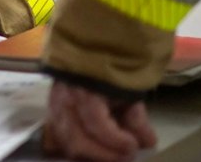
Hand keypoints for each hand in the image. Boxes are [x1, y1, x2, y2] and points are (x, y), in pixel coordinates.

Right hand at [41, 80, 156, 161]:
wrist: (88, 50)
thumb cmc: (110, 71)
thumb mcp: (127, 90)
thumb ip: (136, 116)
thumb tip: (147, 143)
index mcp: (84, 90)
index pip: (96, 123)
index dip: (116, 140)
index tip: (134, 146)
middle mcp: (64, 101)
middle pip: (77, 140)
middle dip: (104, 154)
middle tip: (126, 157)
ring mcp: (54, 109)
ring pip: (67, 144)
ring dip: (92, 155)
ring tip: (113, 155)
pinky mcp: (53, 116)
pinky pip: (63, 140)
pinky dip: (82, 150)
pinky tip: (98, 151)